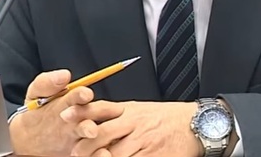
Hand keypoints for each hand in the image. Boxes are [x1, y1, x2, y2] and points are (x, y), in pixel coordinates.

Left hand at [9, 70, 96, 155]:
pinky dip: (100, 152)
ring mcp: (83, 135)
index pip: (81, 95)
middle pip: (93, 113)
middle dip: (90, 114)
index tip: (84, 94)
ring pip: (97, 132)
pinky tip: (98, 151)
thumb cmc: (35, 115)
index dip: (82, 94)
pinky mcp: (85, 150)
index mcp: (72, 100)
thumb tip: (65, 74)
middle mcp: (81, 116)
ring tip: (91, 132)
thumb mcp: (36, 95)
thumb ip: (46, 83)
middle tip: (88, 121)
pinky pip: (97, 152)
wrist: (27, 142)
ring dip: (96, 132)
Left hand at [63, 100, 201, 156]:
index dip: (81, 112)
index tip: (64, 115)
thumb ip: (117, 115)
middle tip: (73, 152)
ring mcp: (144, 142)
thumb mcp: (140, 110)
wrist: (196, 125)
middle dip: (85, 144)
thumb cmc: (164, 118)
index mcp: (129, 110)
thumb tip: (90, 119)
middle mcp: (135, 124)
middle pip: (103, 132)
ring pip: (115, 154)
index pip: (101, 108)